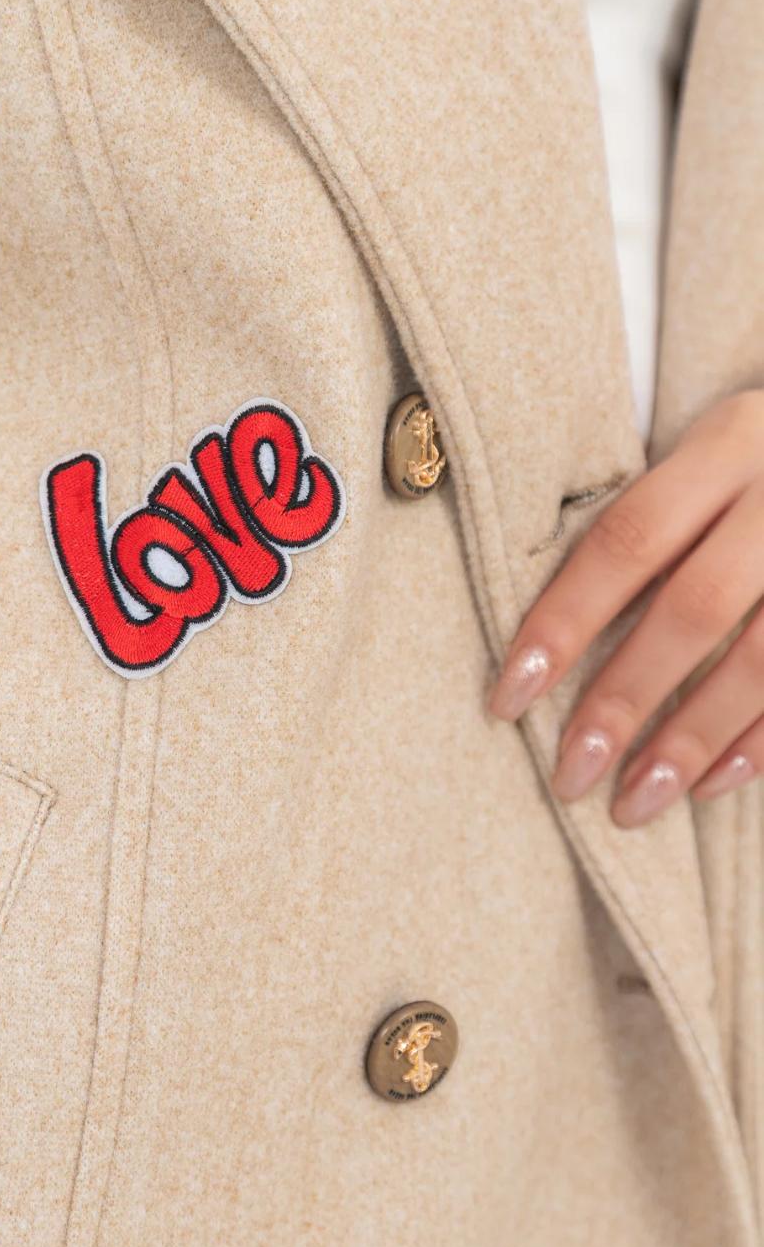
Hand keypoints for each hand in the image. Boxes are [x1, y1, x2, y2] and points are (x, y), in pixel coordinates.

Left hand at [486, 390, 763, 826]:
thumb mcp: (714, 451)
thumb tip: (541, 636)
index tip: (508, 698)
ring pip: (760, 659)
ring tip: (633, 803)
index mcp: (730, 442)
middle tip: (570, 773)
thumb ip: (648, 520)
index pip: (627, 538)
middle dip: (623, 699)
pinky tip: (708, 785)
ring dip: (689, 741)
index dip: (563, 621)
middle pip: (693, 607)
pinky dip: (757, 743)